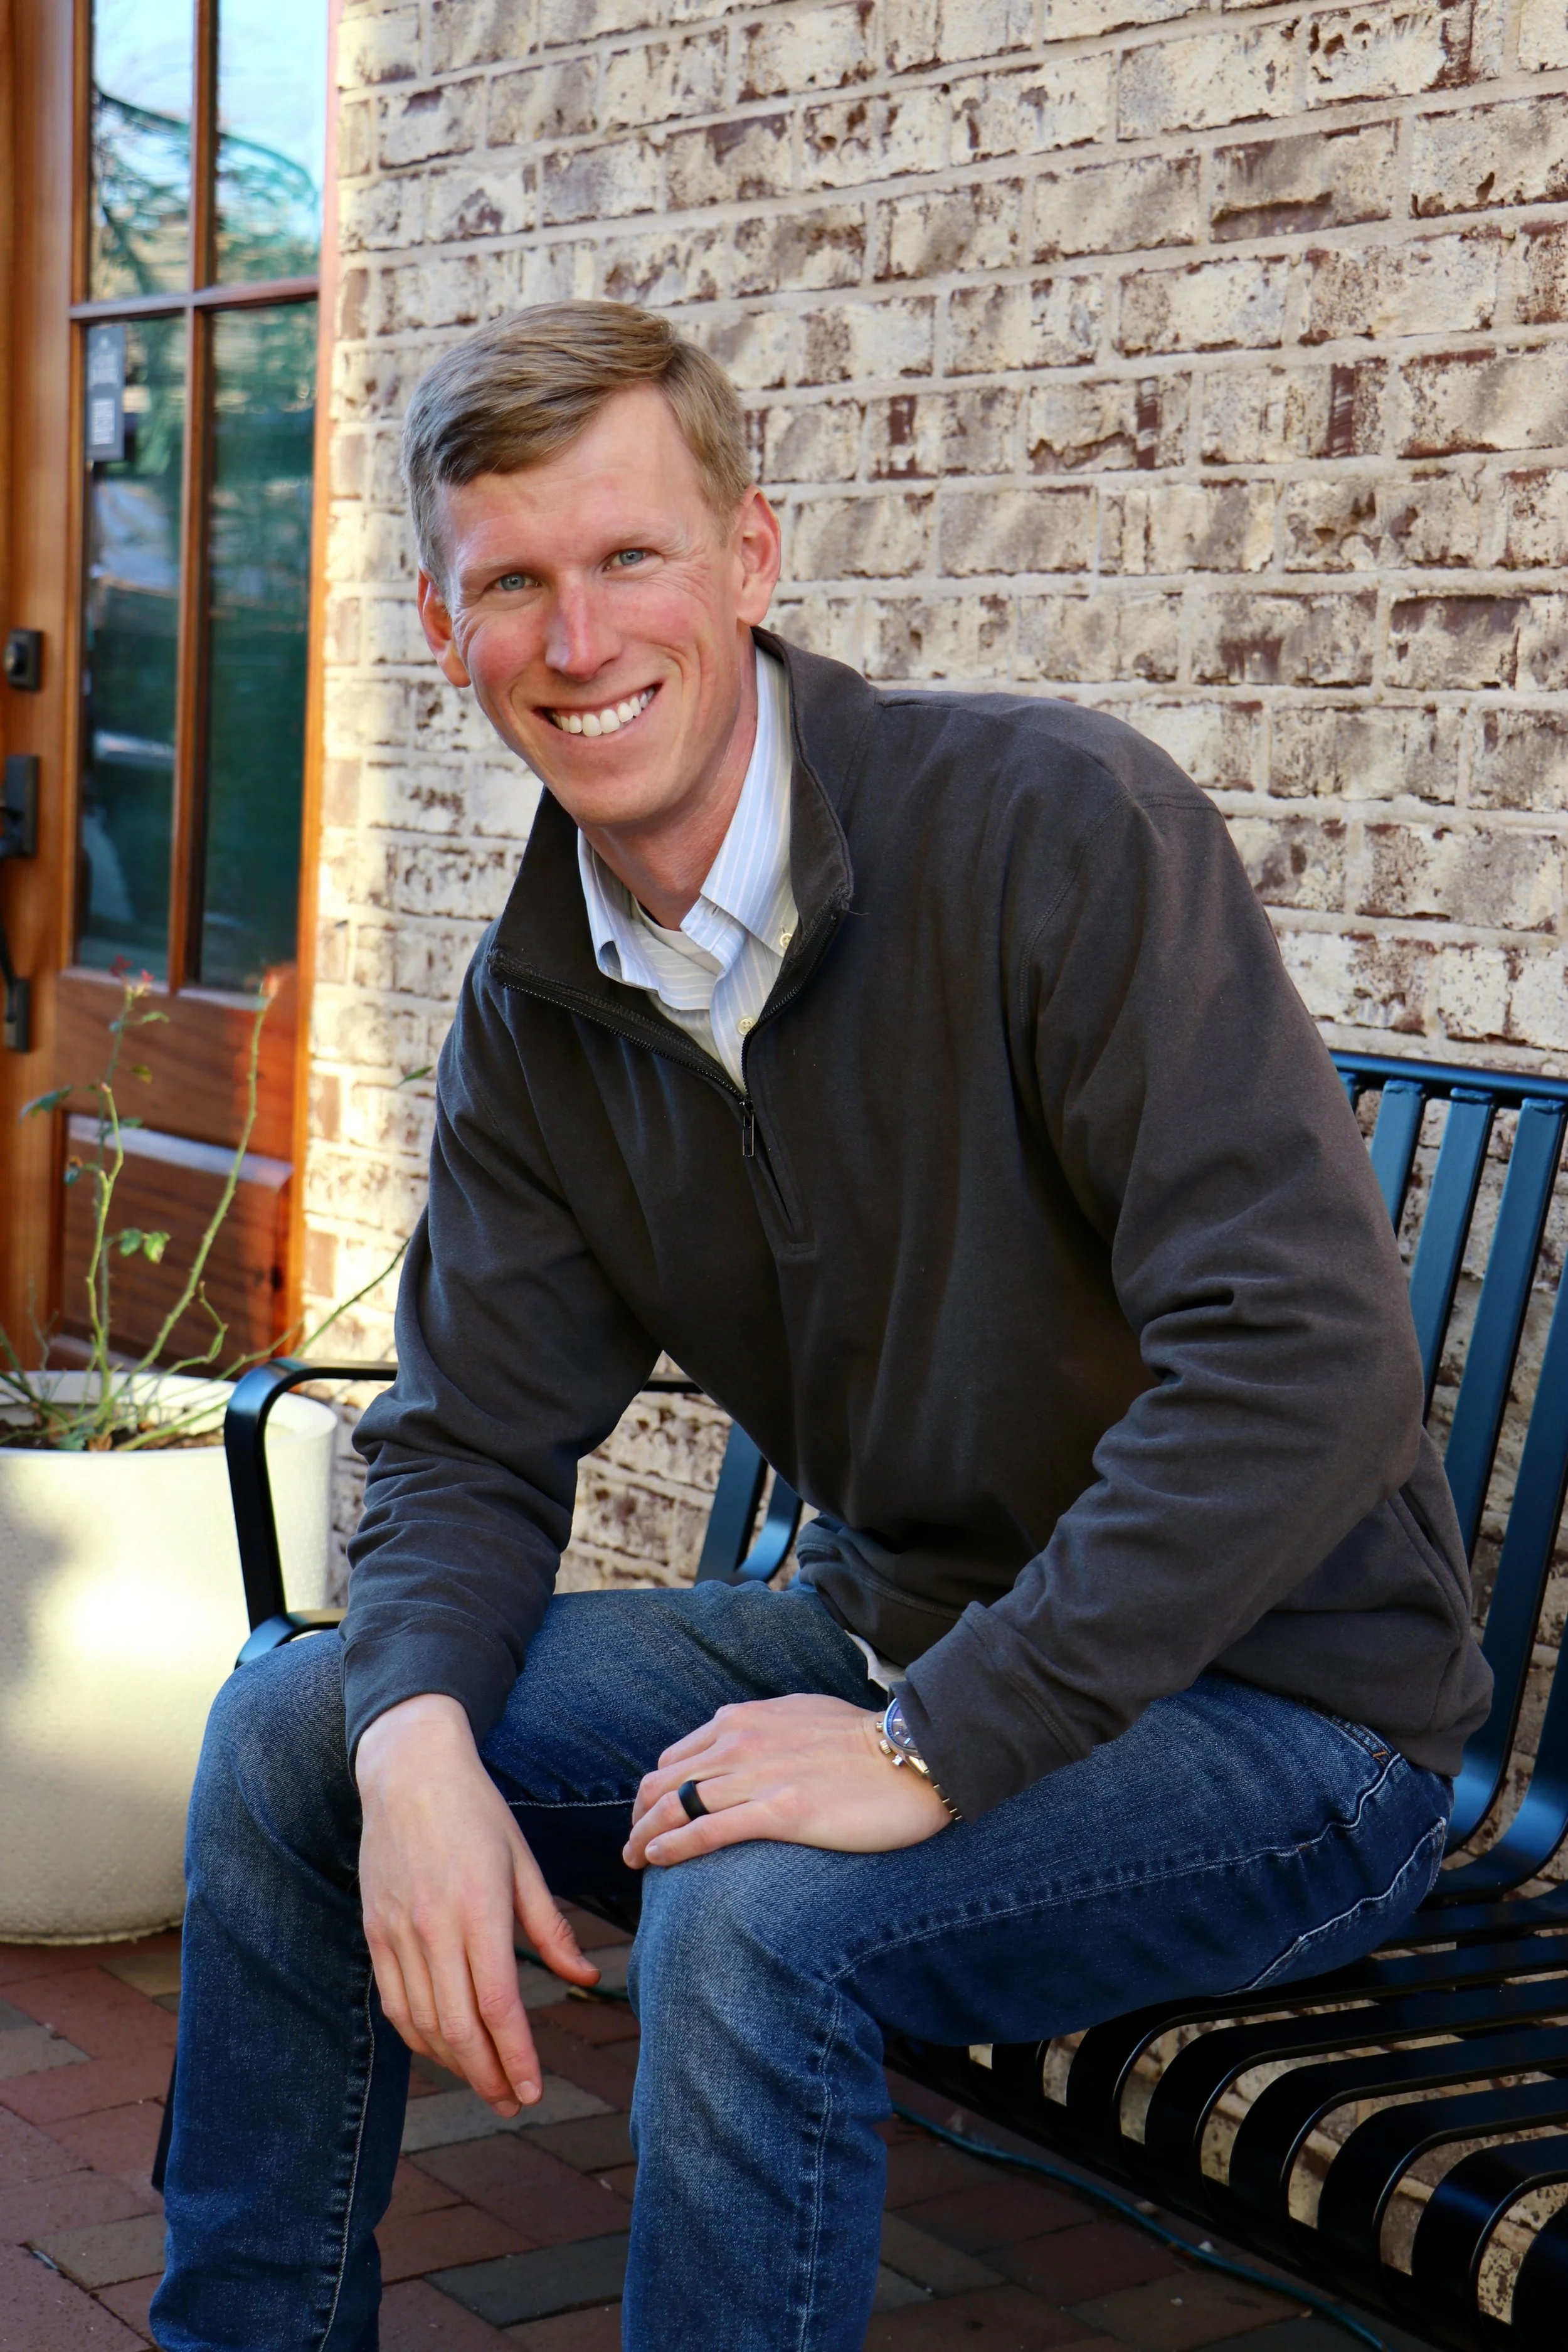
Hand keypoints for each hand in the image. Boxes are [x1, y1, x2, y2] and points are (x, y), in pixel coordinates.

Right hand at [355, 1693, 599, 2115]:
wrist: (407, 1771)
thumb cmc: (476, 1811)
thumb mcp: (522, 1862)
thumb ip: (550, 1927)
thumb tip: (584, 1977)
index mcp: (478, 1909)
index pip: (498, 2005)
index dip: (517, 2057)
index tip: (533, 2090)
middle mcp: (433, 1928)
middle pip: (459, 2028)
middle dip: (488, 2076)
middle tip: (512, 2102)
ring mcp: (397, 1933)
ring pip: (423, 2024)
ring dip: (455, 2064)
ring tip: (485, 2083)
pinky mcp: (374, 1932)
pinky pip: (394, 2003)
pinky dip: (418, 2037)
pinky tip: (443, 2049)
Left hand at [623, 1694, 953, 1869]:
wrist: (914, 1753)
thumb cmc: (864, 1742)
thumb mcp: (800, 1717)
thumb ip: (763, 1731)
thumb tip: (740, 1750)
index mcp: (744, 1720)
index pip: (675, 1759)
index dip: (654, 1793)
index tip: (651, 1819)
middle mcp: (741, 1742)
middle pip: (663, 1783)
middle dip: (639, 1817)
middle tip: (633, 1847)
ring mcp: (759, 1776)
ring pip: (676, 1807)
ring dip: (645, 1837)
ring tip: (635, 1861)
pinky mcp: (782, 1811)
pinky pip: (707, 1830)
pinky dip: (674, 1846)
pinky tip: (659, 1861)